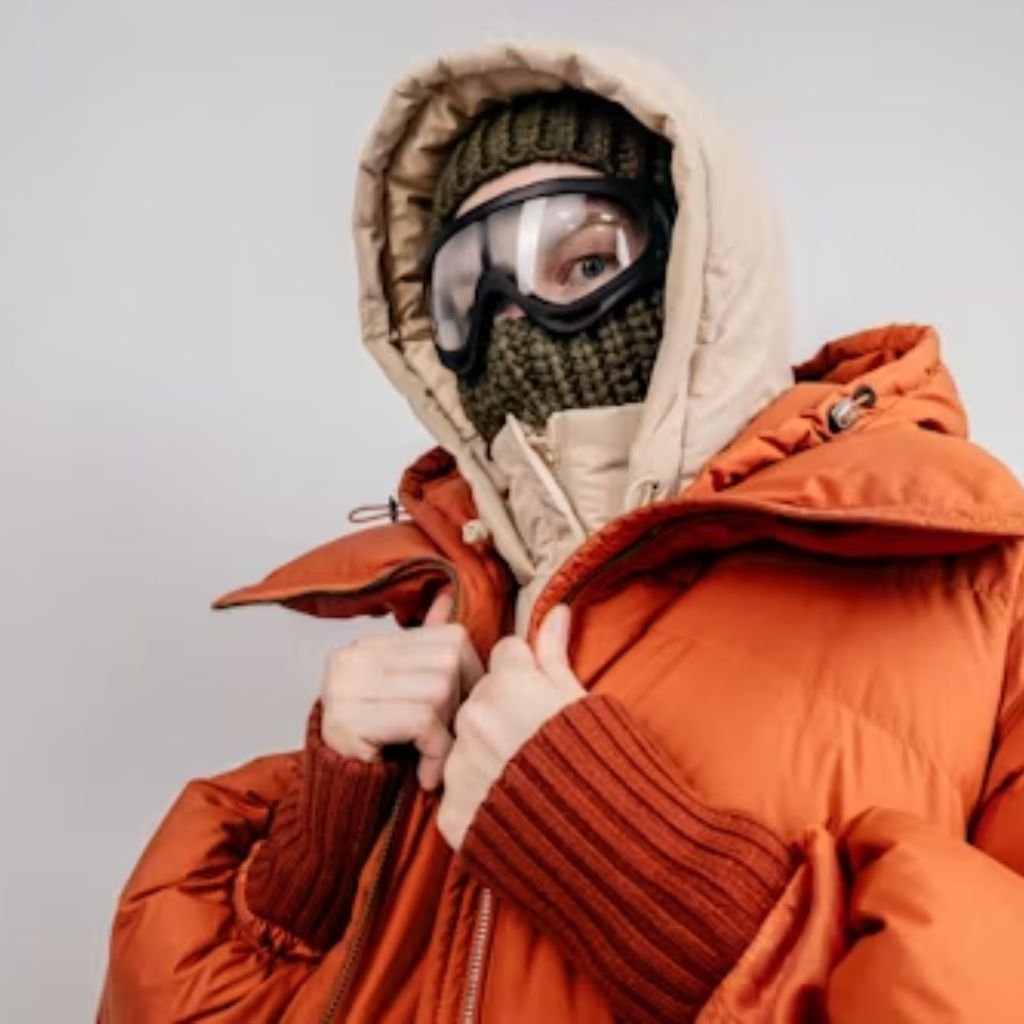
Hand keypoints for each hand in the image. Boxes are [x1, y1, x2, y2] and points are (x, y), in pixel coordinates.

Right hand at [320, 592, 483, 789]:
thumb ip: (428, 648)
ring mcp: (345, 687)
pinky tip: (426, 773)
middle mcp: (351, 659)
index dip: (469, 676)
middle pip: (446, 663)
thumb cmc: (382, 745)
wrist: (340, 797)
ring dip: (449, 735)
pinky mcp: (347, 720)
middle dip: (461, 706)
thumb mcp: (409, 692)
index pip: (447, 638)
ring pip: (438, 691)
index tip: (462, 711)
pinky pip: (421, 720)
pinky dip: (436, 750)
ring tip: (437, 760)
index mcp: (367, 647)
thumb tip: (448, 598)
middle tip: (452, 740)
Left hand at [437, 604, 584, 849]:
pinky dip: (480, 801)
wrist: (606, 844)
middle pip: (481, 698)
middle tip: (537, 742)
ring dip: (487, 755)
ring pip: (465, 744)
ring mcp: (460, 768)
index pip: (505, 656)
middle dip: (503, 713)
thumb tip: (555, 611)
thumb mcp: (585, 703)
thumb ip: (556, 656)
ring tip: (527, 781)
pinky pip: (459, 795)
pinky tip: (513, 810)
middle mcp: (475, 720)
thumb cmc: (604, 767)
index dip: (528, 674)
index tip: (544, 698)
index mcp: (509, 685)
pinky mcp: (453, 813)